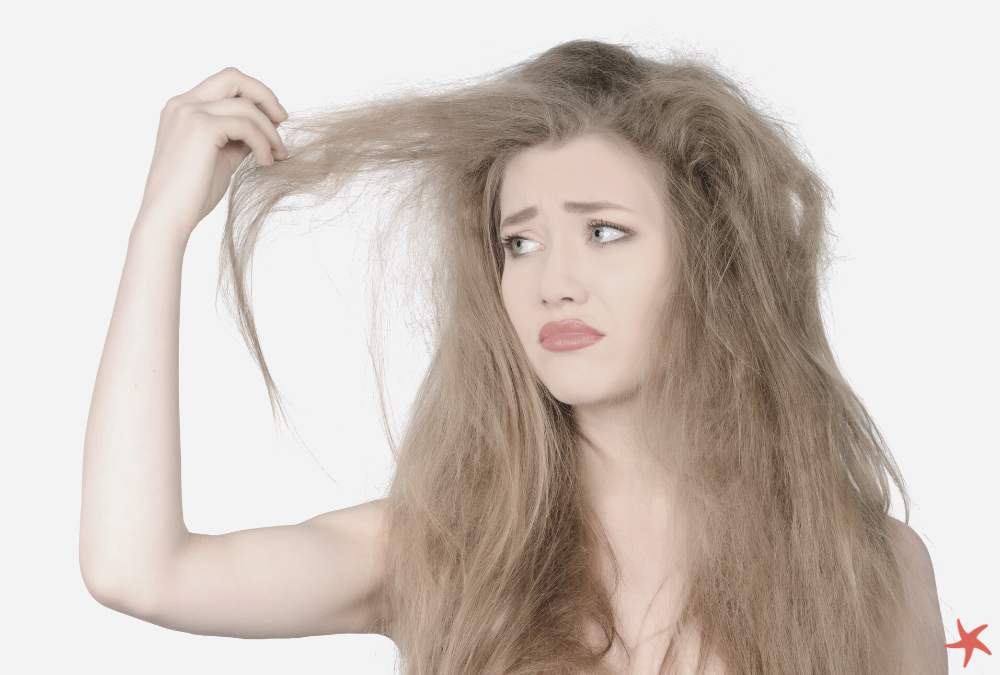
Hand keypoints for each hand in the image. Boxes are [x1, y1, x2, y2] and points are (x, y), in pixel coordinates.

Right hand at [136, 67, 287, 239]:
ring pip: (246, 106)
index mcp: (183, 108)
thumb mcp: (221, 157)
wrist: (168, 218)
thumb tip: (266, 128)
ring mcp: (189, 112)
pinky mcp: (201, 127)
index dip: (255, 96)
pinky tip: (265, 162)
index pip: (226, 84)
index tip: (275, 120)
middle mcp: (183, 104)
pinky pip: (246, 125)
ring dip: (269, 131)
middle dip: (265, 96)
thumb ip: (238, 137)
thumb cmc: (192, 194)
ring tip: (276, 155)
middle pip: (234, 77)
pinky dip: (262, 142)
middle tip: (283, 121)